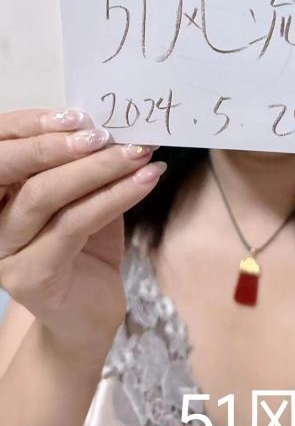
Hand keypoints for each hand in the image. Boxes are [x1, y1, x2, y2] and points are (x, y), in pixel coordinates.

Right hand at [0, 108, 165, 358]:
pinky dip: (115, 197)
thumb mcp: (83, 197)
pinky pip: (74, 224)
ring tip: (139, 153)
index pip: (5, 146)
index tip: (81, 114)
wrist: (88, 314)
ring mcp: (6, 250)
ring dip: (99, 169)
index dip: (35, 125)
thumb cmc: (86, 248)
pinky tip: (145, 181)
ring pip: (46, 195)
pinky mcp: (32, 275)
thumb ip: (84, 164)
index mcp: (1, 191)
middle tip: (110, 132)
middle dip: (64, 144)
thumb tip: (114, 124)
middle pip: (18, 168)